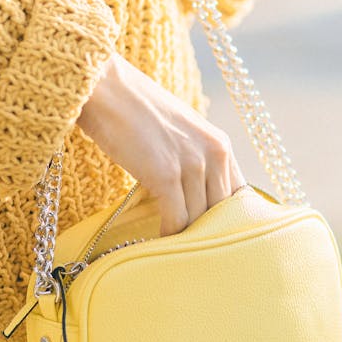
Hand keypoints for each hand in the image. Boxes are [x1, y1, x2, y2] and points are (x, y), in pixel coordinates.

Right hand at [76, 52, 246, 237]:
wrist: (103, 87)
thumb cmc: (132, 112)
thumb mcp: (179, 134)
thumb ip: (194, 162)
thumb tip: (193, 202)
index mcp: (220, 145)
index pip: (239, 197)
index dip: (225, 221)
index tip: (210, 238)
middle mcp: (215, 153)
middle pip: (221, 213)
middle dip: (206, 235)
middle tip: (188, 254)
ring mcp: (192, 164)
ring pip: (198, 221)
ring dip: (184, 239)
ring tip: (170, 252)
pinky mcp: (166, 174)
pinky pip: (175, 221)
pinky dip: (166, 237)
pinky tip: (155, 243)